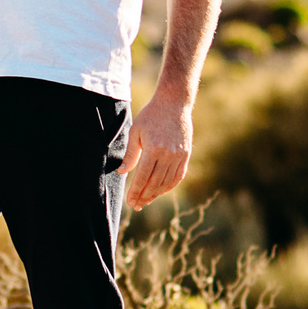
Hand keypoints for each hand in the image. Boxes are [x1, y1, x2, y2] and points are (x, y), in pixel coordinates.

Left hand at [121, 90, 193, 208]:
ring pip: (167, 182)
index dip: (135, 191)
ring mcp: (179, 156)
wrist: (174, 103)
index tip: (130, 201)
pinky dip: (169, 186)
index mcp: (153, 149)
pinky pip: (178, 176)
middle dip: (145, 196)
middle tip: (137, 205)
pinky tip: (161, 191)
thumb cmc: (151, 115)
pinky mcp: (186, 154)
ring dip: (156, 194)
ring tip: (147, 201)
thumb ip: (130, 154)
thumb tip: (122, 172)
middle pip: (155, 183)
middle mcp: (168, 155)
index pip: (142, 177)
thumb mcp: (135, 131)